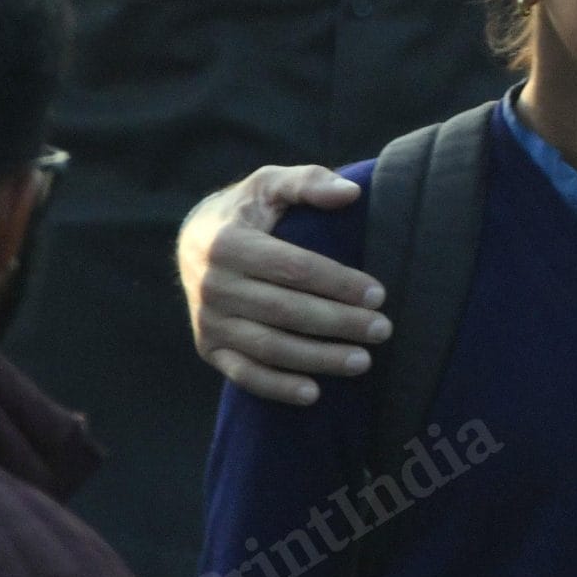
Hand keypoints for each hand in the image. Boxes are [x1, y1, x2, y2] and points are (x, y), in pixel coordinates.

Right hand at [177, 166, 384, 405]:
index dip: (338, 283)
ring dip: (317, 358)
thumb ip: (308, 182)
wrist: (193, 241)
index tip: (379, 295)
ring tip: (363, 361)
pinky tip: (313, 393)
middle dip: (339, 323)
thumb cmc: (247, 210)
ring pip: (268, 346)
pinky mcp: (208, 347)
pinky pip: (242, 372)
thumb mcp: (270, 184)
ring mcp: (208, 320)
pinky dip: (276, 386)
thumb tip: (351, 193)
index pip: (293, 268)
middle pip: (286, 311)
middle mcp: (212, 285)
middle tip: (383, 330)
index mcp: (228, 243)